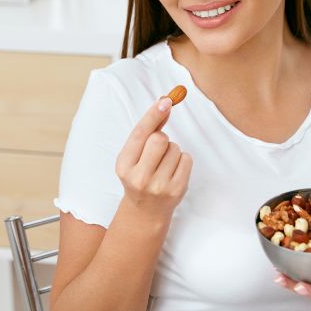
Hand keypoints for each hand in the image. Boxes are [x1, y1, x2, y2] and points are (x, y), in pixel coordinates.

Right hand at [115, 96, 192, 219]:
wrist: (146, 210)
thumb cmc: (140, 175)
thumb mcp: (134, 155)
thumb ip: (147, 131)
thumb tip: (164, 103)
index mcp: (124, 165)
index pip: (140, 134)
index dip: (153, 115)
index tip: (166, 101)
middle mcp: (139, 177)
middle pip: (160, 139)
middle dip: (161, 139)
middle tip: (156, 152)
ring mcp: (159, 185)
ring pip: (175, 148)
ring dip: (172, 151)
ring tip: (163, 165)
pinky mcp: (177, 190)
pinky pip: (187, 159)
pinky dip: (182, 160)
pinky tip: (173, 171)